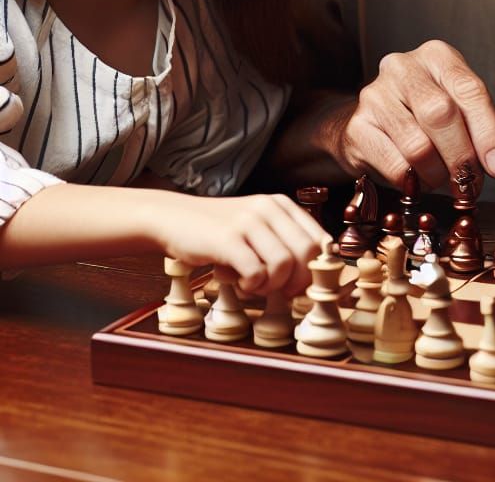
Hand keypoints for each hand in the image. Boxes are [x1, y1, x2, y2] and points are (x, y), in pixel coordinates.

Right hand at [156, 192, 329, 295]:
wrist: (173, 218)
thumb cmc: (219, 231)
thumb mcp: (256, 226)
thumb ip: (281, 241)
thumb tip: (309, 277)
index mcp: (281, 205)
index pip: (319, 239)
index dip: (315, 269)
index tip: (300, 284)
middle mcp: (269, 208)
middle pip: (308, 253)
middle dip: (298, 281)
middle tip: (279, 292)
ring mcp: (248, 222)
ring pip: (284, 264)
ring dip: (272, 285)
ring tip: (254, 285)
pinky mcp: (228, 239)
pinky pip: (256, 272)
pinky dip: (252, 286)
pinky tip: (240, 282)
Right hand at [339, 40, 494, 191]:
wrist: (370, 124)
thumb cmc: (422, 115)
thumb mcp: (458, 110)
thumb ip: (482, 130)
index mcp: (437, 56)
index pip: (469, 91)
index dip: (489, 132)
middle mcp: (403, 68)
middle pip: (441, 115)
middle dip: (462, 158)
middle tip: (472, 184)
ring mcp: (375, 95)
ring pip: (419, 146)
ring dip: (438, 174)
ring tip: (442, 179)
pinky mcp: (357, 128)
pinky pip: (396, 166)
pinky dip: (414, 182)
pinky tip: (418, 179)